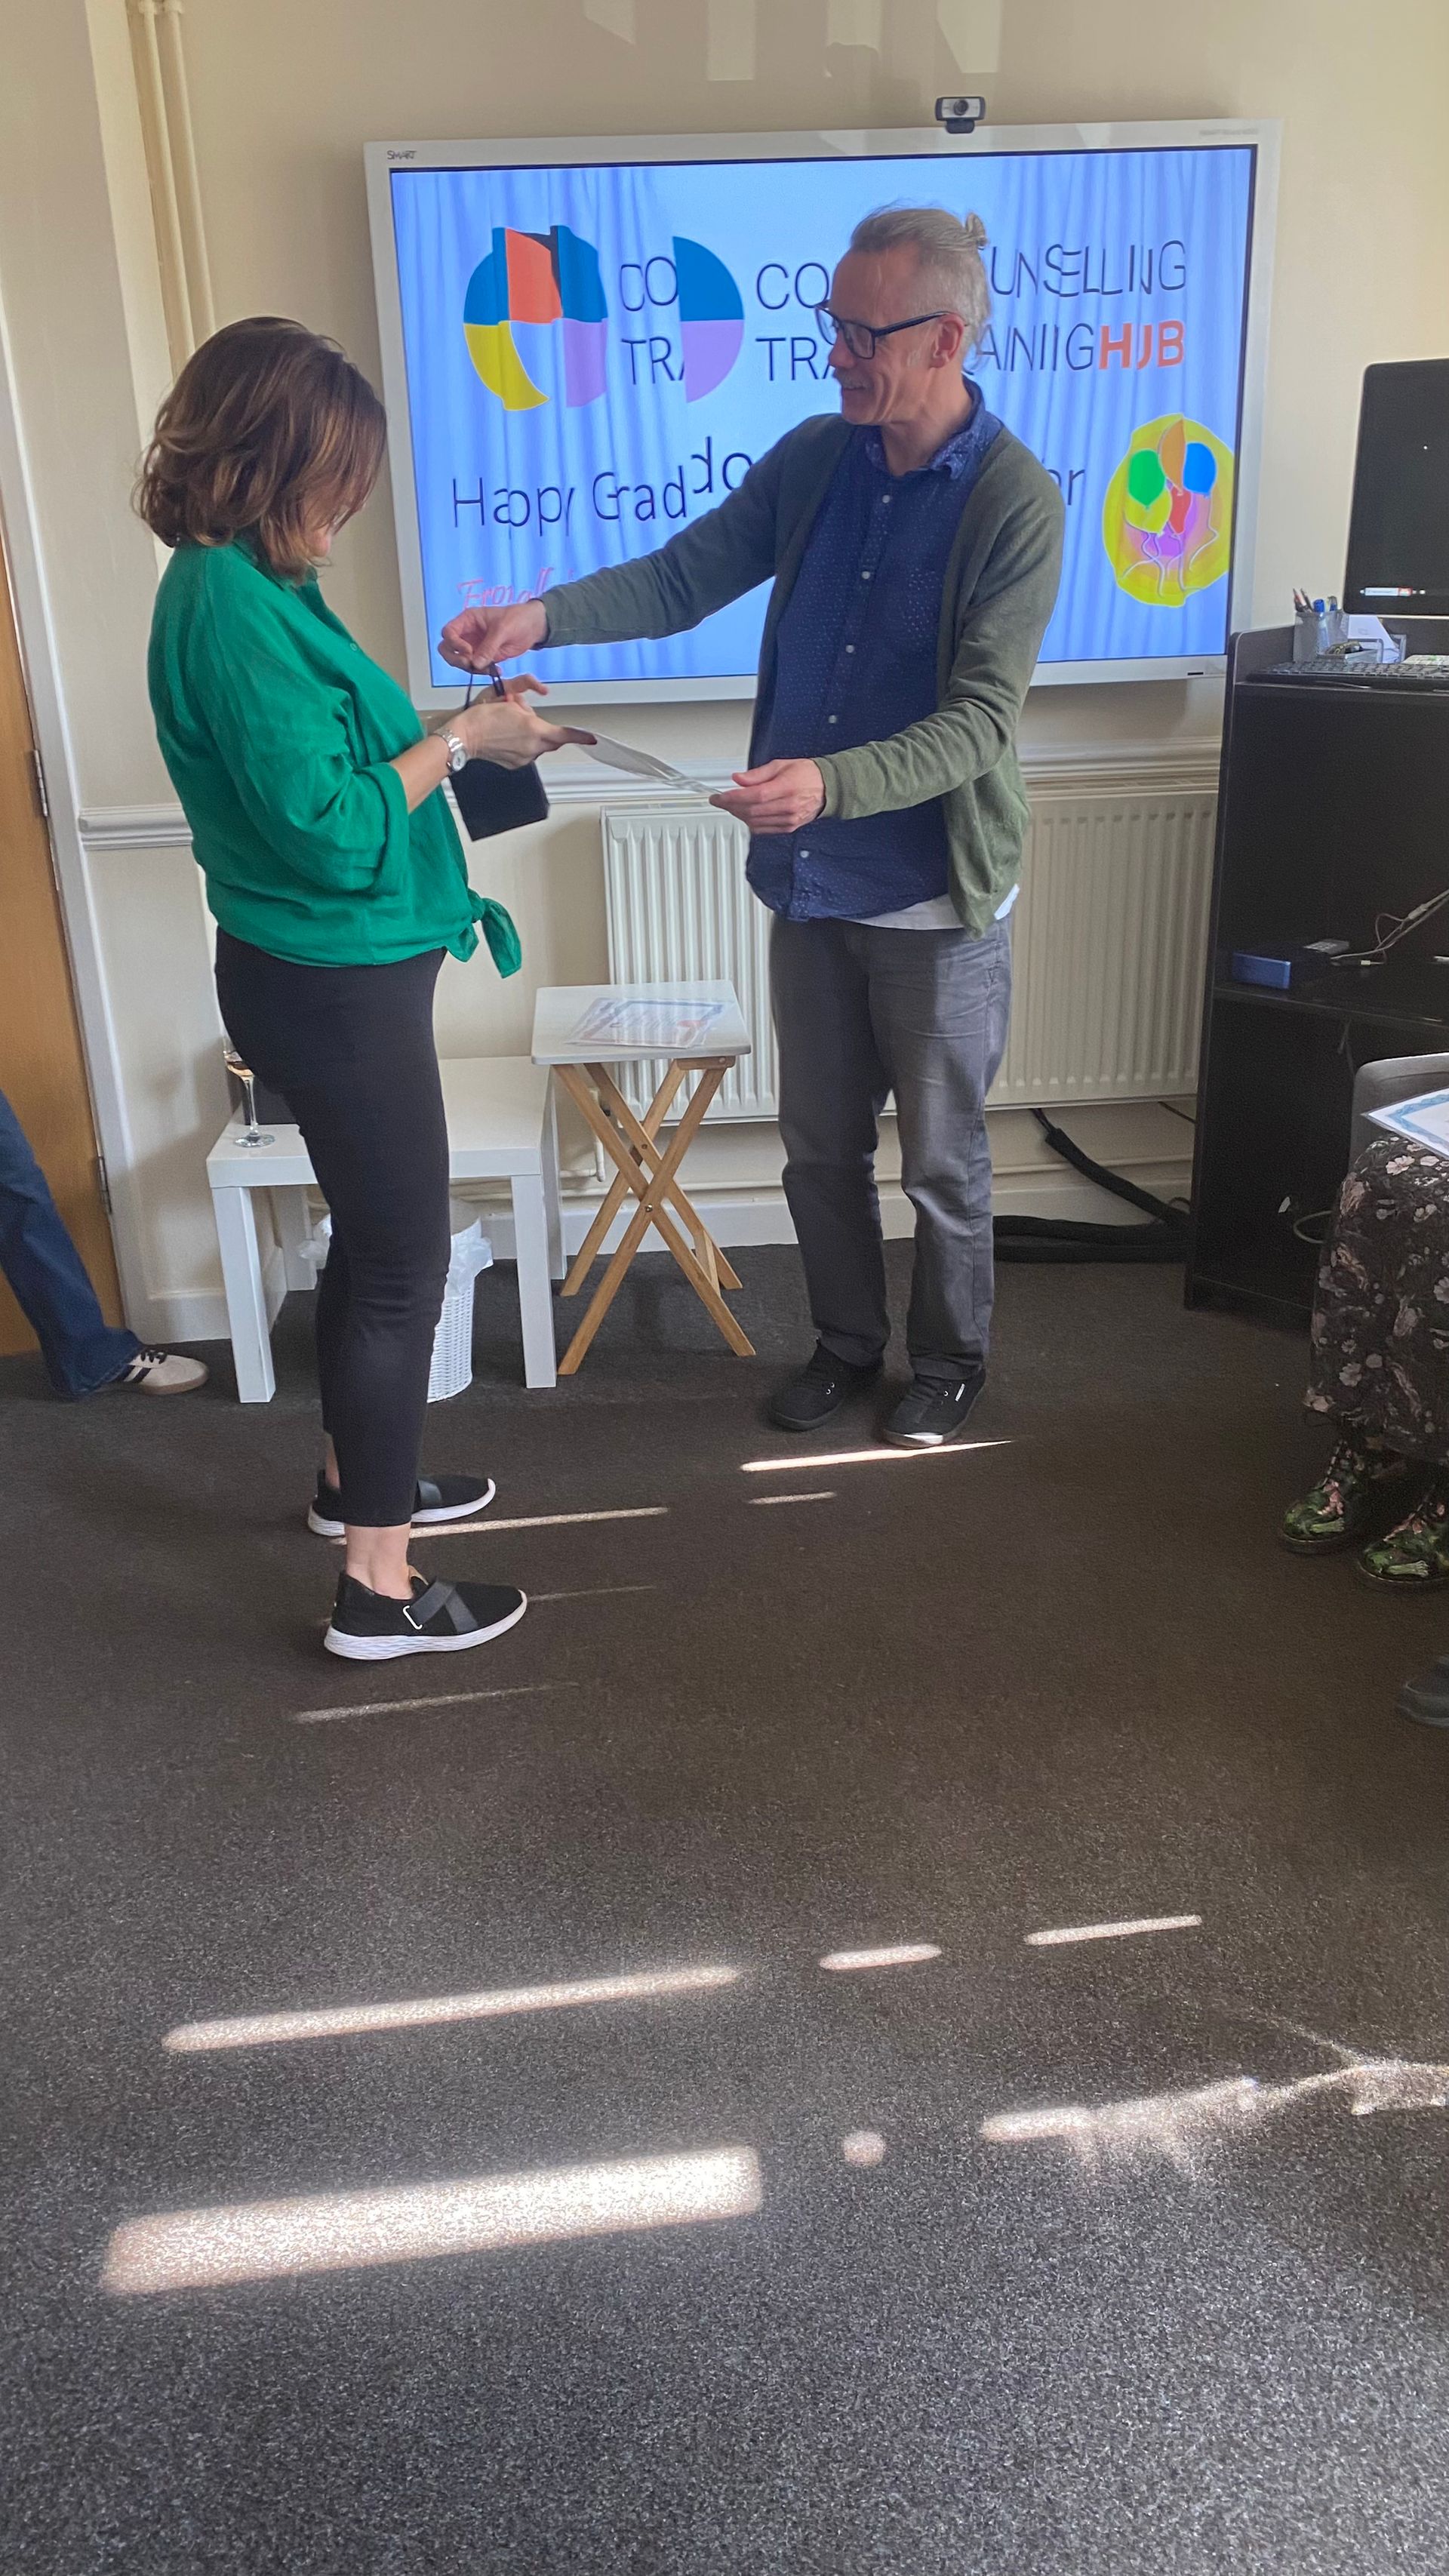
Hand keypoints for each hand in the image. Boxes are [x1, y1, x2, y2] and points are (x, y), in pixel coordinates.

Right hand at [440, 599, 547, 671]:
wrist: (533, 627)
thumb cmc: (517, 618)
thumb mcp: (503, 629)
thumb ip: (489, 647)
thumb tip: (475, 664)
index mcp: (467, 620)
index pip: (448, 632)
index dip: (455, 643)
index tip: (469, 651)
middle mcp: (466, 634)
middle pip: (447, 648)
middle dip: (456, 659)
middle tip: (470, 664)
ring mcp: (473, 646)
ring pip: (458, 661)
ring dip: (469, 668)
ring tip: (488, 669)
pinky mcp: (483, 657)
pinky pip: (474, 668)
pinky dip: (481, 672)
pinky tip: (496, 671)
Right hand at [452, 688, 594, 770]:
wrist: (464, 736)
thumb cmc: (484, 717)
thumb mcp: (510, 704)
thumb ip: (528, 710)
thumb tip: (531, 714)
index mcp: (534, 729)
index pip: (564, 734)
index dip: (580, 736)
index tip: (592, 738)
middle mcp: (532, 747)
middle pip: (550, 739)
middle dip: (544, 729)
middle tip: (523, 717)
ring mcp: (524, 758)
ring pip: (538, 745)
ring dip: (531, 736)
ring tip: (510, 727)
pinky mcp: (515, 765)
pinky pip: (526, 753)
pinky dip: (522, 745)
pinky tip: (506, 738)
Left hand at [712, 758, 825, 832]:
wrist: (827, 788)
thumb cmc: (806, 774)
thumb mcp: (780, 765)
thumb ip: (757, 774)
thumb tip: (738, 779)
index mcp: (786, 787)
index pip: (754, 796)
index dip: (733, 797)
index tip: (719, 796)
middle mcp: (788, 806)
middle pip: (752, 811)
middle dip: (731, 806)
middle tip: (720, 800)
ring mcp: (788, 819)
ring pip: (754, 822)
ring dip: (738, 815)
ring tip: (731, 806)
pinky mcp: (788, 828)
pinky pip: (763, 829)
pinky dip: (750, 823)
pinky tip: (745, 814)